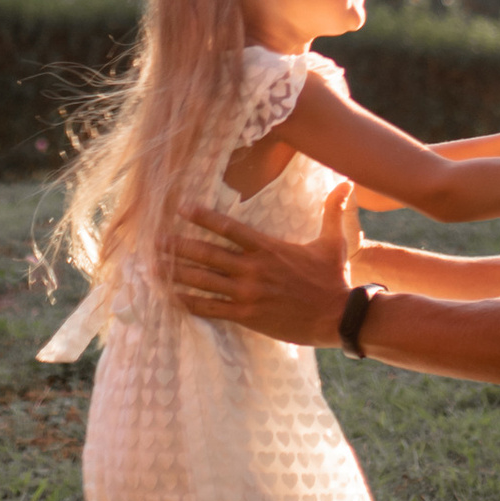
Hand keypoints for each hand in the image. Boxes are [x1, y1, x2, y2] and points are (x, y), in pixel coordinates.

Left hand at [172, 187, 351, 344]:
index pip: (229, 228)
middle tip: (154, 240)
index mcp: (268, 248)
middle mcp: (253, 269)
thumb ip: (333, 211)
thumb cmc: (334, 278)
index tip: (182, 207)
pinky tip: (171, 298)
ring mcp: (247, 294)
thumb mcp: (334, 241)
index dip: (203, 217)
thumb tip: (347, 183)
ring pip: (203, 281)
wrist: (337, 316)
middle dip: (178, 246)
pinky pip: (211, 309)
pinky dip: (189, 303)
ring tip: (152, 267)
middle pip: (207, 254)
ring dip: (176, 273)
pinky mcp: (247, 316)